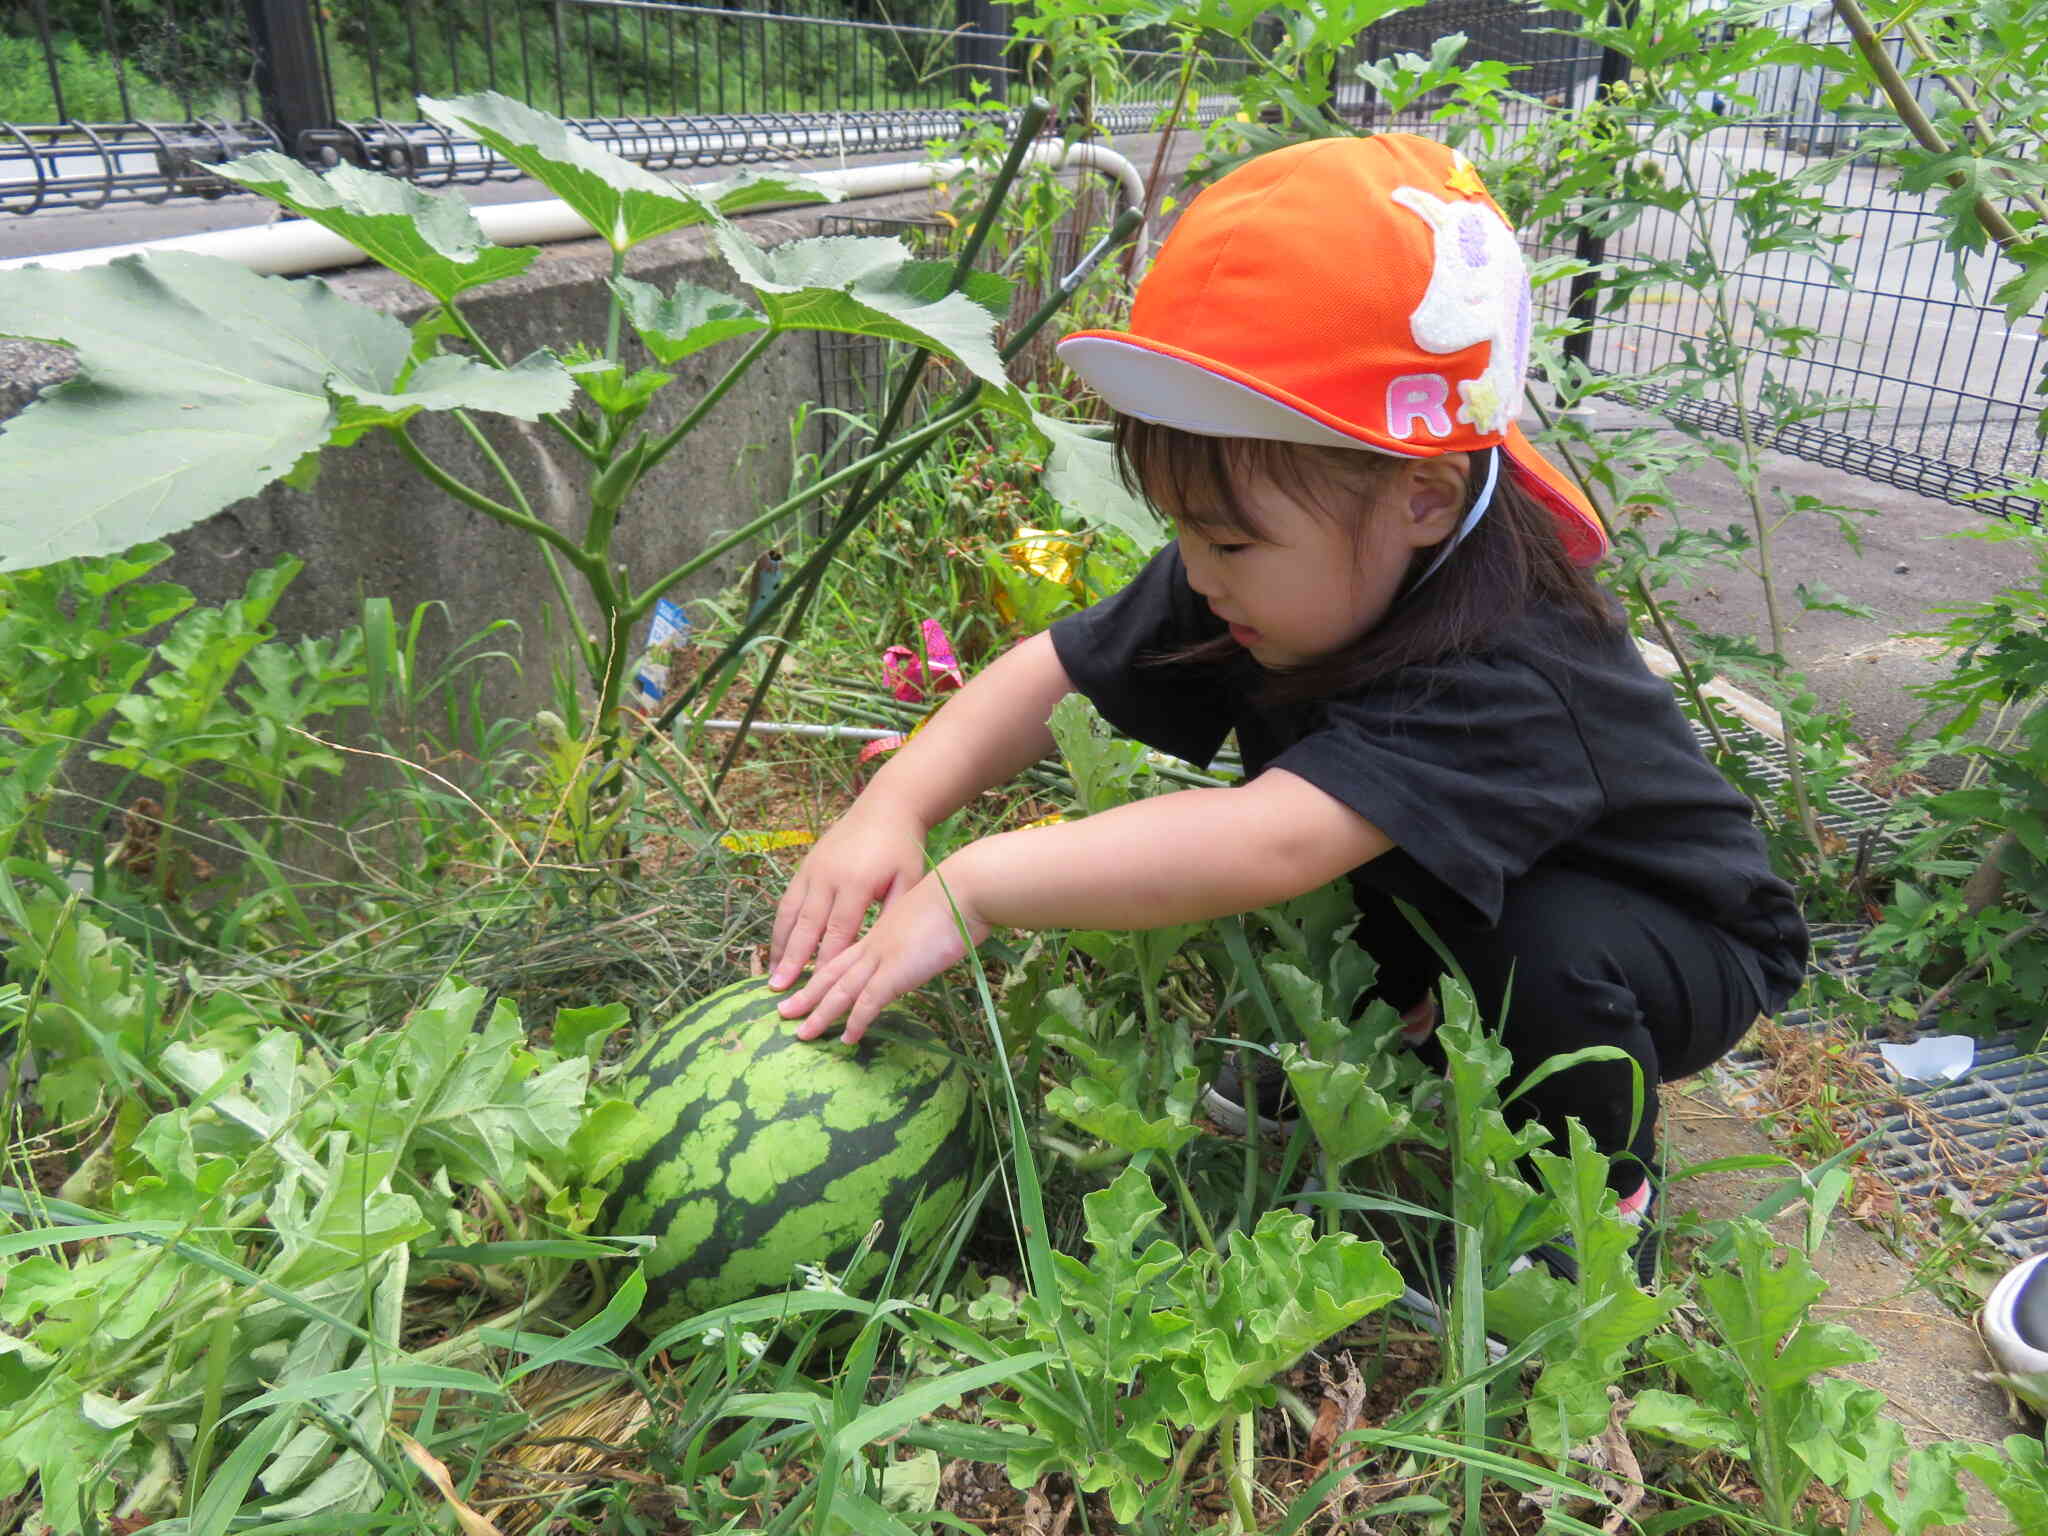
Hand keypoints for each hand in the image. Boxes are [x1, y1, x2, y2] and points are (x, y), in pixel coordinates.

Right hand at [769, 799, 926, 988]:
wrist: (886, 807)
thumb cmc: (902, 849)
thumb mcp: (908, 880)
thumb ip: (893, 913)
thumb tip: (882, 951)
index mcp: (858, 883)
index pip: (839, 930)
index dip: (827, 961)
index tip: (818, 988)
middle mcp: (829, 877)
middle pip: (807, 926)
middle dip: (793, 960)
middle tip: (779, 990)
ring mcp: (813, 870)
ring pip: (790, 914)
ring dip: (779, 947)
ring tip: (772, 977)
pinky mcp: (805, 866)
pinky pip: (788, 901)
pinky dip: (780, 927)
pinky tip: (776, 948)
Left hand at [777, 863, 990, 1042]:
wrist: (964, 891)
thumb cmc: (955, 901)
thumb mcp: (927, 920)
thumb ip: (916, 936)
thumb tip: (919, 946)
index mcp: (879, 932)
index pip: (843, 956)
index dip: (822, 973)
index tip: (806, 986)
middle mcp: (874, 945)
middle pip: (831, 974)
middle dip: (806, 995)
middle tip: (783, 1011)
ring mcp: (882, 958)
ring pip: (841, 990)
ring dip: (820, 1014)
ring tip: (802, 1033)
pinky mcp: (895, 971)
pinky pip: (869, 1002)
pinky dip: (856, 1022)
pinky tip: (847, 1038)